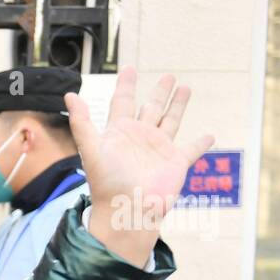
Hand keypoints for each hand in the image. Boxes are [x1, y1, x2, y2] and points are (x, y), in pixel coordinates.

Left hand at [64, 67, 214, 265]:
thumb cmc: (106, 182)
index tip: (130, 69)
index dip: (127, 85)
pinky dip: (201, 143)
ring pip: (171, 121)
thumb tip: (69, 96)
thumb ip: (81, 122)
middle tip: (169, 76)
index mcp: (120, 132)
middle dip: (160, 92)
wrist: (126, 210)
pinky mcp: (176, 163)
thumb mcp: (91, 149)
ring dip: (178, 105)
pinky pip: (192, 150)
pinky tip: (210, 136)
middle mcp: (140, 138)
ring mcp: (159, 150)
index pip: (123, 102)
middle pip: (151, 108)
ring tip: (186, 88)